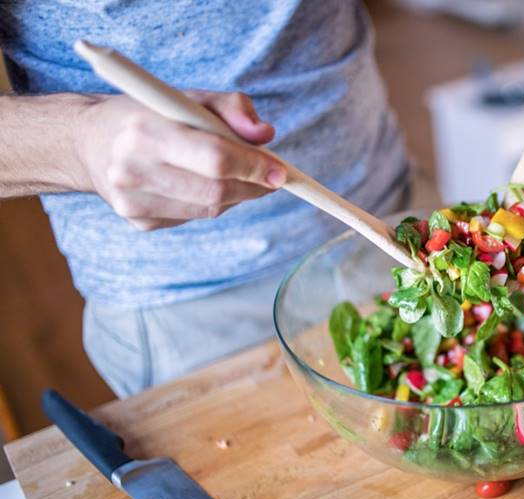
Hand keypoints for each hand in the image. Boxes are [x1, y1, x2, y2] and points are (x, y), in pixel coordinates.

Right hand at [75, 91, 286, 230]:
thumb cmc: (149, 113)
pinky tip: (199, 183)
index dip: (253, 166)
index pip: (215, 158)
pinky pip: (192, 216)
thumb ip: (232, 107)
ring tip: (238, 175)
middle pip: (215, 191)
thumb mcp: (187, 96)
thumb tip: (265, 134)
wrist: (89, 142)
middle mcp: (132, 168)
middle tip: (271, 178)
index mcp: (145, 130)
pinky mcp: (137, 221)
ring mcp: (132, 201)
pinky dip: (209, 202)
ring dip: (235, 195)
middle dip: (252, 186)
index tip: (280, 171)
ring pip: (209, 208)